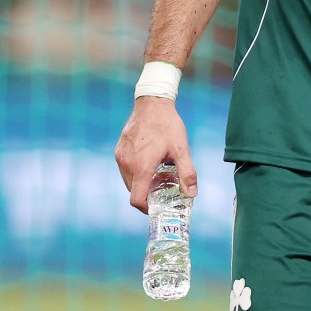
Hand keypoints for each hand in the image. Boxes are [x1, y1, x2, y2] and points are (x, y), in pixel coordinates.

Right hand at [113, 97, 197, 212]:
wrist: (152, 102)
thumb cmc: (167, 125)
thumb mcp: (182, 149)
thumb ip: (187, 173)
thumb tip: (192, 194)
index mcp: (141, 167)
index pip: (136, 200)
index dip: (146, 208)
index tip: (156, 207)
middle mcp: (127, 164)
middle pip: (134, 191)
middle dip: (147, 194)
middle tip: (162, 188)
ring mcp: (121, 157)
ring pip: (129, 181)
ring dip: (141, 183)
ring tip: (157, 174)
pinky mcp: (119, 150)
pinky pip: (125, 169)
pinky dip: (135, 173)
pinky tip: (149, 163)